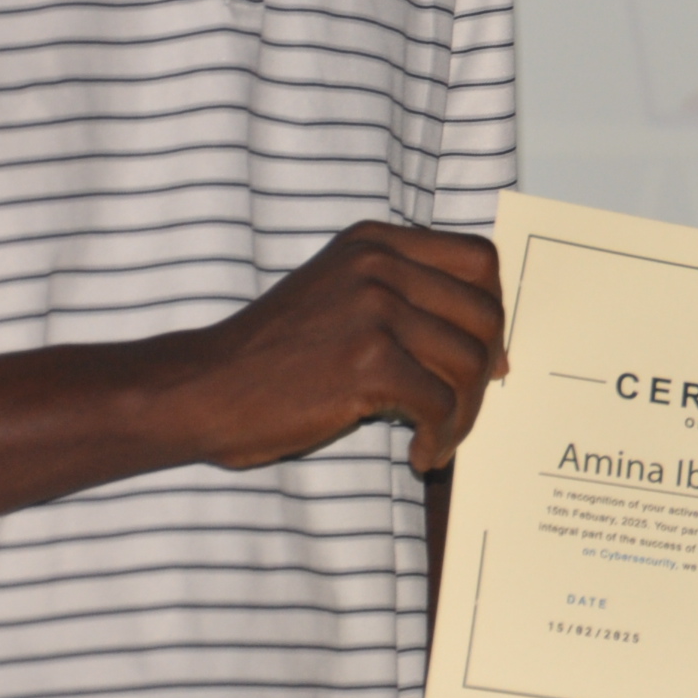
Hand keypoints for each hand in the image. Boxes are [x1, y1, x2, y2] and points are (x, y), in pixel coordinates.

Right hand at [178, 223, 506, 474]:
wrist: (204, 388)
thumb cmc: (273, 357)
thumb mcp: (340, 298)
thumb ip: (405, 302)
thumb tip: (492, 349)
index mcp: (376, 243)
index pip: (479, 260)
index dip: (494, 311)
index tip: (486, 355)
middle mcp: (380, 265)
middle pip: (484, 314)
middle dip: (484, 372)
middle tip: (461, 410)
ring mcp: (374, 309)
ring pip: (468, 362)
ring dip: (464, 414)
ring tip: (437, 440)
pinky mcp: (367, 360)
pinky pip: (440, 403)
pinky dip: (440, 437)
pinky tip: (417, 454)